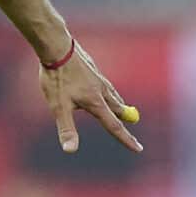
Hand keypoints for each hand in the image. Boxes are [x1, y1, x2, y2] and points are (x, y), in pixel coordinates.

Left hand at [39, 38, 143, 153]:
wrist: (57, 46)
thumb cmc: (57, 77)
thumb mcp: (58, 106)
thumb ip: (66, 128)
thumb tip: (70, 150)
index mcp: (95, 102)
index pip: (114, 126)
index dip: (126, 139)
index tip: (139, 149)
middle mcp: (101, 90)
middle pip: (118, 109)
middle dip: (126, 118)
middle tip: (133, 125)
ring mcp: (99, 78)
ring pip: (113, 95)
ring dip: (119, 105)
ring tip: (122, 110)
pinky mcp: (93, 69)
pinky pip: (105, 84)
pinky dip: (108, 92)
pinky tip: (100, 89)